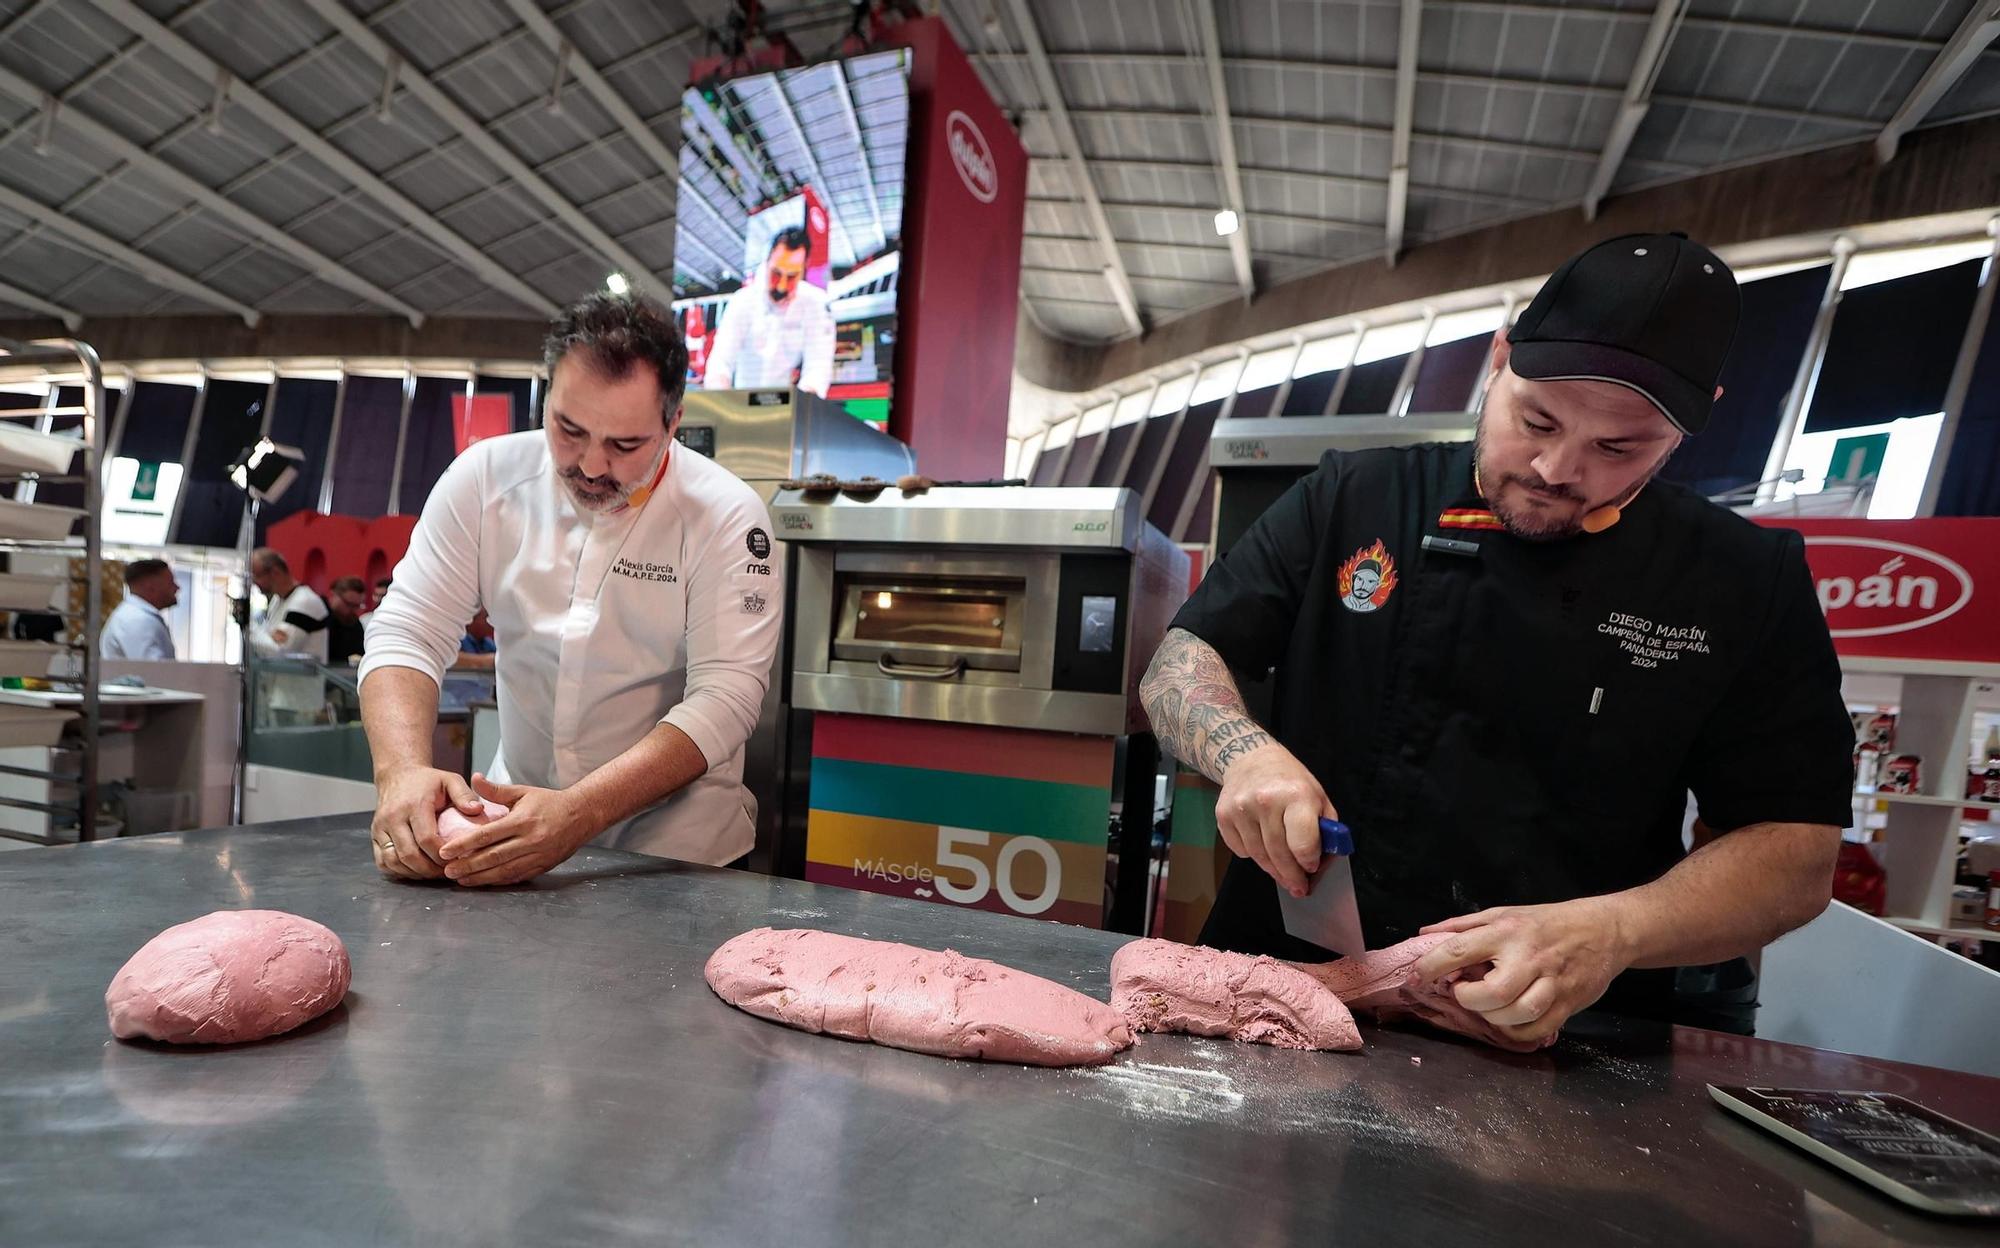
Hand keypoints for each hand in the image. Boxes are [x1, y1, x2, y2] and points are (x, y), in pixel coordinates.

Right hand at [373, 766, 484, 879]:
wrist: (398, 775)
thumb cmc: (428, 781)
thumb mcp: (450, 780)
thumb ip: (464, 794)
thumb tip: (478, 810)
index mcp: (413, 805)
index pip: (426, 838)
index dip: (441, 855)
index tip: (456, 860)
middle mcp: (393, 818)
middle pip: (409, 854)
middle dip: (429, 869)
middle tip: (447, 872)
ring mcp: (380, 828)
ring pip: (393, 861)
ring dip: (414, 873)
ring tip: (433, 873)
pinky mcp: (374, 836)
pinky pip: (383, 862)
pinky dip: (399, 871)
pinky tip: (416, 870)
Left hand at [435, 773, 596, 886]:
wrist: (582, 815)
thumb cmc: (549, 802)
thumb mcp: (523, 792)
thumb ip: (496, 790)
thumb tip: (474, 778)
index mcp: (522, 820)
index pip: (487, 835)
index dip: (463, 844)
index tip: (445, 851)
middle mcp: (530, 840)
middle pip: (492, 857)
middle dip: (467, 865)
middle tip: (447, 871)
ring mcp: (537, 855)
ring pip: (503, 871)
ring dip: (479, 877)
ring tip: (460, 880)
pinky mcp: (543, 866)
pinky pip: (516, 877)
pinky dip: (498, 881)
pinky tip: (483, 882)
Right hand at [1214, 740, 1336, 899]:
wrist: (1250, 759)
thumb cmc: (1290, 781)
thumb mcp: (1318, 796)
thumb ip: (1324, 829)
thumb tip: (1321, 864)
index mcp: (1297, 795)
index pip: (1303, 844)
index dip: (1309, 862)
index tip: (1311, 868)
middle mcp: (1267, 801)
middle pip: (1279, 855)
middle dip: (1291, 876)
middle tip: (1298, 887)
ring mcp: (1241, 809)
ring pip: (1258, 857)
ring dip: (1273, 870)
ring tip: (1282, 874)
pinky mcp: (1223, 816)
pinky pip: (1240, 850)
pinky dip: (1252, 854)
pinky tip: (1261, 845)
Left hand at [1413, 896, 1633, 1046]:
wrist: (1605, 930)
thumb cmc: (1548, 921)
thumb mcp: (1503, 913)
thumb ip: (1463, 926)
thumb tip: (1426, 935)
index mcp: (1507, 931)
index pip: (1460, 949)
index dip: (1432, 966)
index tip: (1418, 975)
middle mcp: (1528, 958)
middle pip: (1492, 993)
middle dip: (1469, 998)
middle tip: (1464, 992)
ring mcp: (1551, 983)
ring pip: (1516, 1014)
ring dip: (1493, 1016)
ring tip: (1488, 1005)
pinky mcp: (1568, 1004)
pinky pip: (1536, 1030)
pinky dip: (1516, 1031)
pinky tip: (1508, 1020)